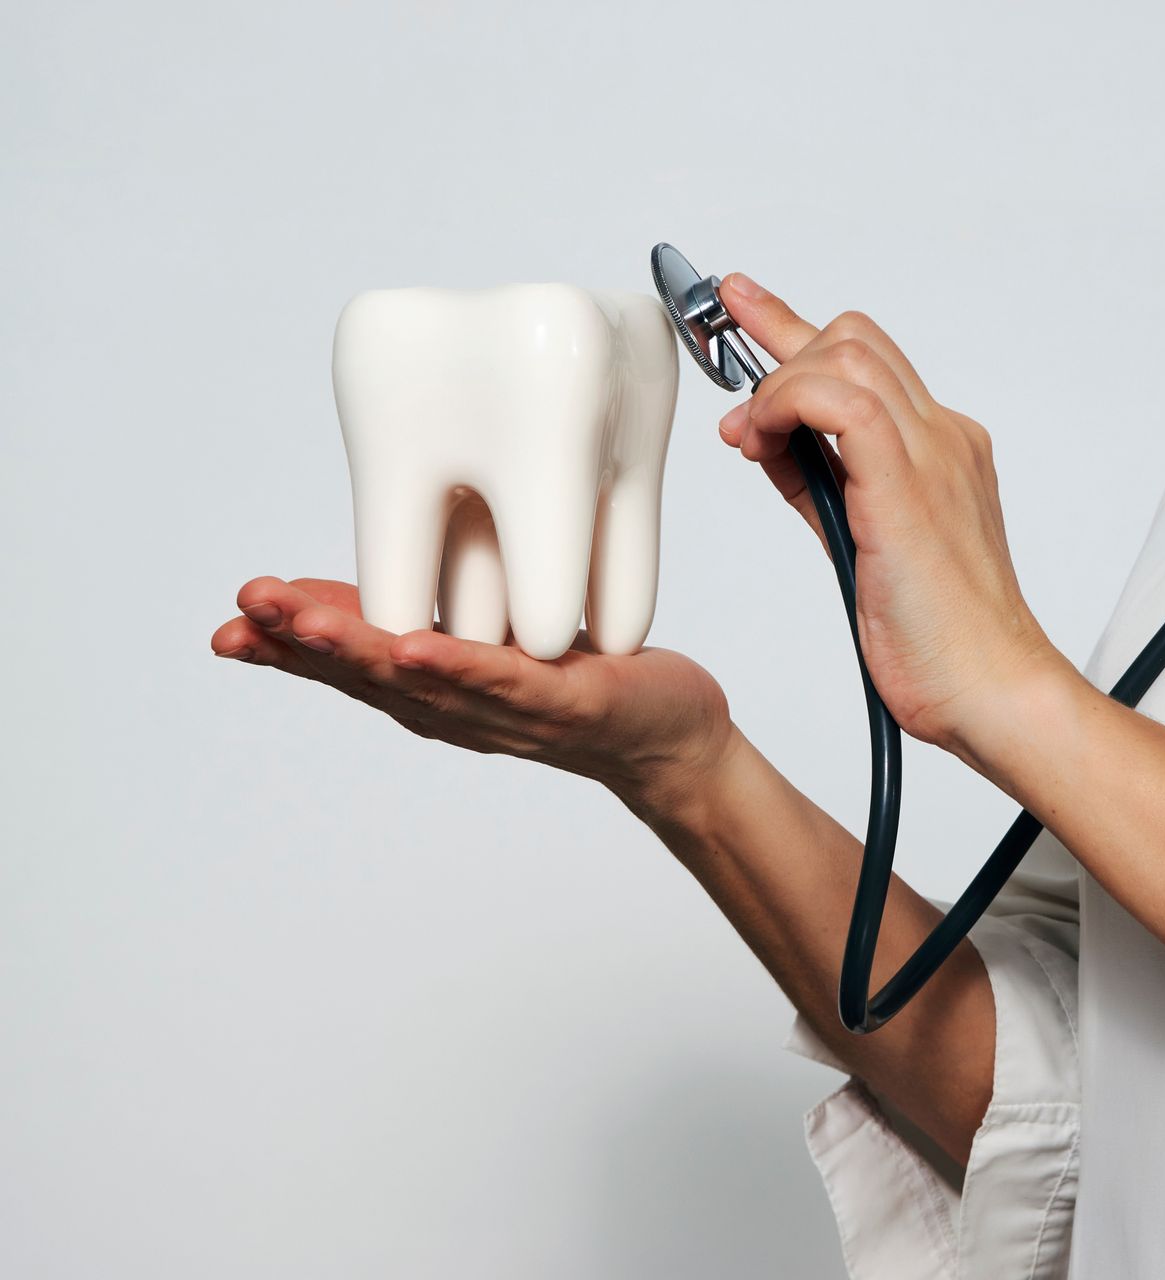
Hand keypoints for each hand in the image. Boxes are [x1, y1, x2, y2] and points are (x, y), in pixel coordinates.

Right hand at [209, 577, 734, 821]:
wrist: (671, 737)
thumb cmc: (575, 681)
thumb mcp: (484, 642)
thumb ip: (421, 618)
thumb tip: (353, 577)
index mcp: (433, 693)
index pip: (348, 669)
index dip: (285, 651)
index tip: (228, 627)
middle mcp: (459, 712)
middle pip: (368, 677)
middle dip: (300, 644)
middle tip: (241, 612)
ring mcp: (511, 713)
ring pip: (421, 681)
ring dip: (358, 650)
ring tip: (301, 621)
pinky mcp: (567, 705)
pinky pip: (504, 681)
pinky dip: (456, 665)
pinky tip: (415, 648)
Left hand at [714, 273, 1075, 753]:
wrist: (988, 688)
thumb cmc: (939, 641)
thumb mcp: (861, 547)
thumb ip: (821, 488)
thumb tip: (773, 447)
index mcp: (941, 452)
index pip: (867, 364)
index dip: (795, 330)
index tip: (744, 307)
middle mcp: (943, 439)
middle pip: (855, 340)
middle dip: (777, 341)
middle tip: (731, 393)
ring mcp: (933, 454)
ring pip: (846, 354)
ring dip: (777, 384)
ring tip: (748, 438)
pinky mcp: (909, 484)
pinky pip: (842, 403)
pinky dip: (787, 406)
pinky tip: (762, 443)